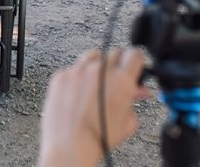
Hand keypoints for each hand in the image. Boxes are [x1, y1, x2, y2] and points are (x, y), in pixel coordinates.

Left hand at [38, 48, 149, 166]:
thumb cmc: (98, 138)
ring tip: (97, 84)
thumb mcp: (128, 122)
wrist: (71, 147)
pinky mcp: (61, 76)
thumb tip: (137, 91)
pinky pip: (73, 68)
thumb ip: (134, 101)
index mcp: (122, 80)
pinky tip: (78, 92)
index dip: (136, 60)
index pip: (135, 54)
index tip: (134, 66)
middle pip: (114, 53)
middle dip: (118, 65)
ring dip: (98, 66)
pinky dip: (77, 77)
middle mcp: (100, 71)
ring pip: (93, 56)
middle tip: (116, 79)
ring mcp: (79, 71)